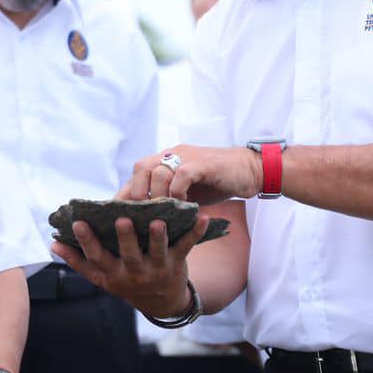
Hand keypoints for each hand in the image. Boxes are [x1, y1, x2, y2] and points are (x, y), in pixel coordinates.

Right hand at [52, 215, 207, 317]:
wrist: (161, 302)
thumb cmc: (125, 282)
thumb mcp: (101, 277)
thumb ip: (78, 261)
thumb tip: (53, 244)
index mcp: (113, 274)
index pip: (96, 257)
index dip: (86, 241)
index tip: (78, 223)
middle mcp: (134, 273)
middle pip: (129, 255)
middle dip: (125, 238)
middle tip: (122, 220)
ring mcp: (157, 269)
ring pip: (158, 252)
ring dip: (159, 237)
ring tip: (158, 221)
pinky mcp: (177, 263)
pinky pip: (187, 247)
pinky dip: (195, 232)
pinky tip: (202, 217)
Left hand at [118, 145, 261, 204]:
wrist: (251, 170)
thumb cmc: (218, 182)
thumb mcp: (189, 190)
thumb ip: (170, 196)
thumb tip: (149, 218)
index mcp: (167, 159)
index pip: (138, 173)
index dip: (127, 192)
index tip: (121, 214)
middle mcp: (174, 154)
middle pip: (141, 167)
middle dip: (137, 193)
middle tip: (142, 215)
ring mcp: (188, 157)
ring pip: (158, 171)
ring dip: (157, 195)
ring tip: (163, 213)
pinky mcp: (204, 164)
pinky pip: (182, 175)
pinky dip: (178, 192)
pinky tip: (184, 206)